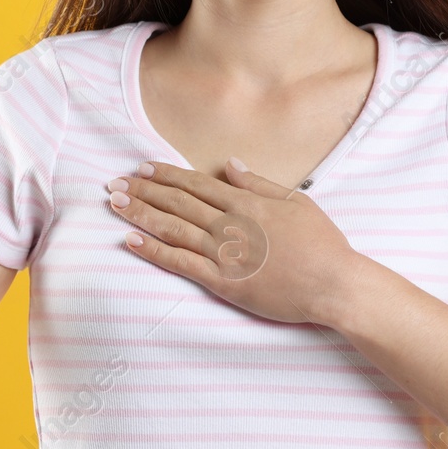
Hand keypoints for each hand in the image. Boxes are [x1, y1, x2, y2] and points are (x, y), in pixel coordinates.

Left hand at [107, 159, 363, 324]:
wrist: (334, 283)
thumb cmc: (322, 244)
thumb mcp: (296, 202)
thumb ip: (259, 183)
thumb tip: (230, 165)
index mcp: (247, 203)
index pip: (197, 183)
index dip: (166, 174)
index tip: (142, 168)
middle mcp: (230, 224)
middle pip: (177, 202)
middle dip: (143, 190)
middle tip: (113, 182)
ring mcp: (224, 253)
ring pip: (172, 228)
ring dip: (139, 213)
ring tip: (113, 203)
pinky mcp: (223, 281)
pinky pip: (180, 263)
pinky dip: (152, 250)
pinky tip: (130, 240)